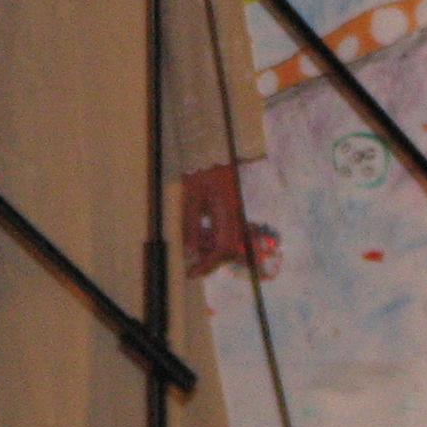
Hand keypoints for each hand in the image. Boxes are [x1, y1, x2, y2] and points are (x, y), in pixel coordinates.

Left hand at [181, 164, 249, 278]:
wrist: (214, 153)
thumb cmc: (201, 173)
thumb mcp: (191, 198)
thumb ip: (191, 225)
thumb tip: (190, 252)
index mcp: (226, 214)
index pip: (222, 248)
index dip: (208, 264)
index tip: (192, 272)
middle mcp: (235, 218)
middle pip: (228, 249)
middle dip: (210, 261)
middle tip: (191, 267)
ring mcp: (235, 215)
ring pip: (227, 242)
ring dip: (210, 251)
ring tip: (192, 250)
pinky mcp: (232, 212)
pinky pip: (226, 233)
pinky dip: (212, 240)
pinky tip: (199, 236)